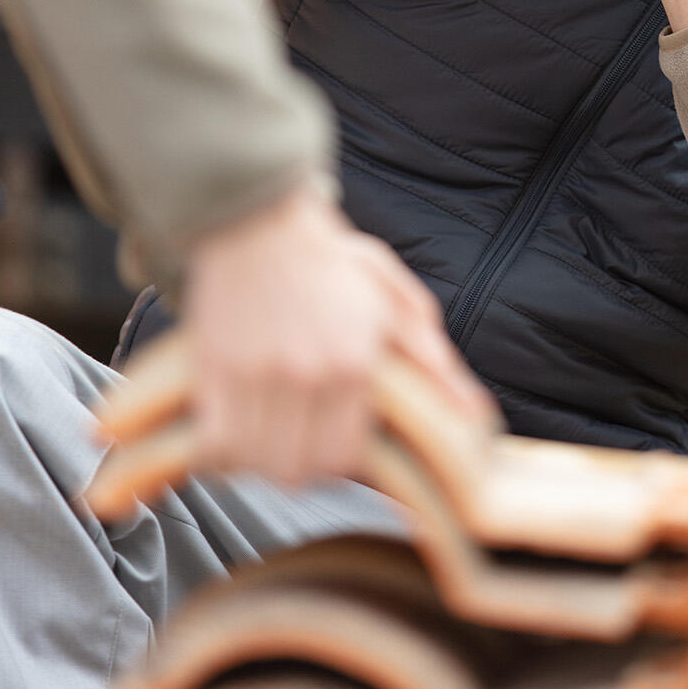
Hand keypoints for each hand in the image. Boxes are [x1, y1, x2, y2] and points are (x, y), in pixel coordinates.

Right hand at [182, 181, 493, 484]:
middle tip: (296, 440)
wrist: (258, 219)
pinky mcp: (213, 369)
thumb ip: (433, 362)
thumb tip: (475, 413)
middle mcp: (307, 375)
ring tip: (263, 434)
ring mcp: (256, 375)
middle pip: (299, 469)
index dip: (338, 459)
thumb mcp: (395, 300)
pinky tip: (229, 428)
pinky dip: (220, 449)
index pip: (346, 456)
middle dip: (299, 465)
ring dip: (259, 460)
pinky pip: (212, 445)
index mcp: (355, 362)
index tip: (330, 442)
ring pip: (256, 462)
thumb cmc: (328, 260)